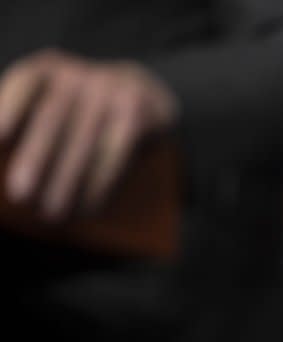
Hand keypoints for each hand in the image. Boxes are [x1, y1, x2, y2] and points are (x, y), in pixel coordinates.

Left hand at [0, 49, 177, 218]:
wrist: (147, 91)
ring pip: (85, 140)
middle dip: (35, 159)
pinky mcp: (136, 112)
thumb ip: (29, 122)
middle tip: (20, 195)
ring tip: (53, 213)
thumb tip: (8, 156)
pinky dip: (100, 183)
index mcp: (49, 68)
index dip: (10, 108)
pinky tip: (89, 207)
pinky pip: (115, 153)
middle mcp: (80, 75)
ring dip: (68, 180)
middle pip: (53, 117)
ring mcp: (112, 90)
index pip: (25, 83)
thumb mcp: (56, 99)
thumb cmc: (85, 109)